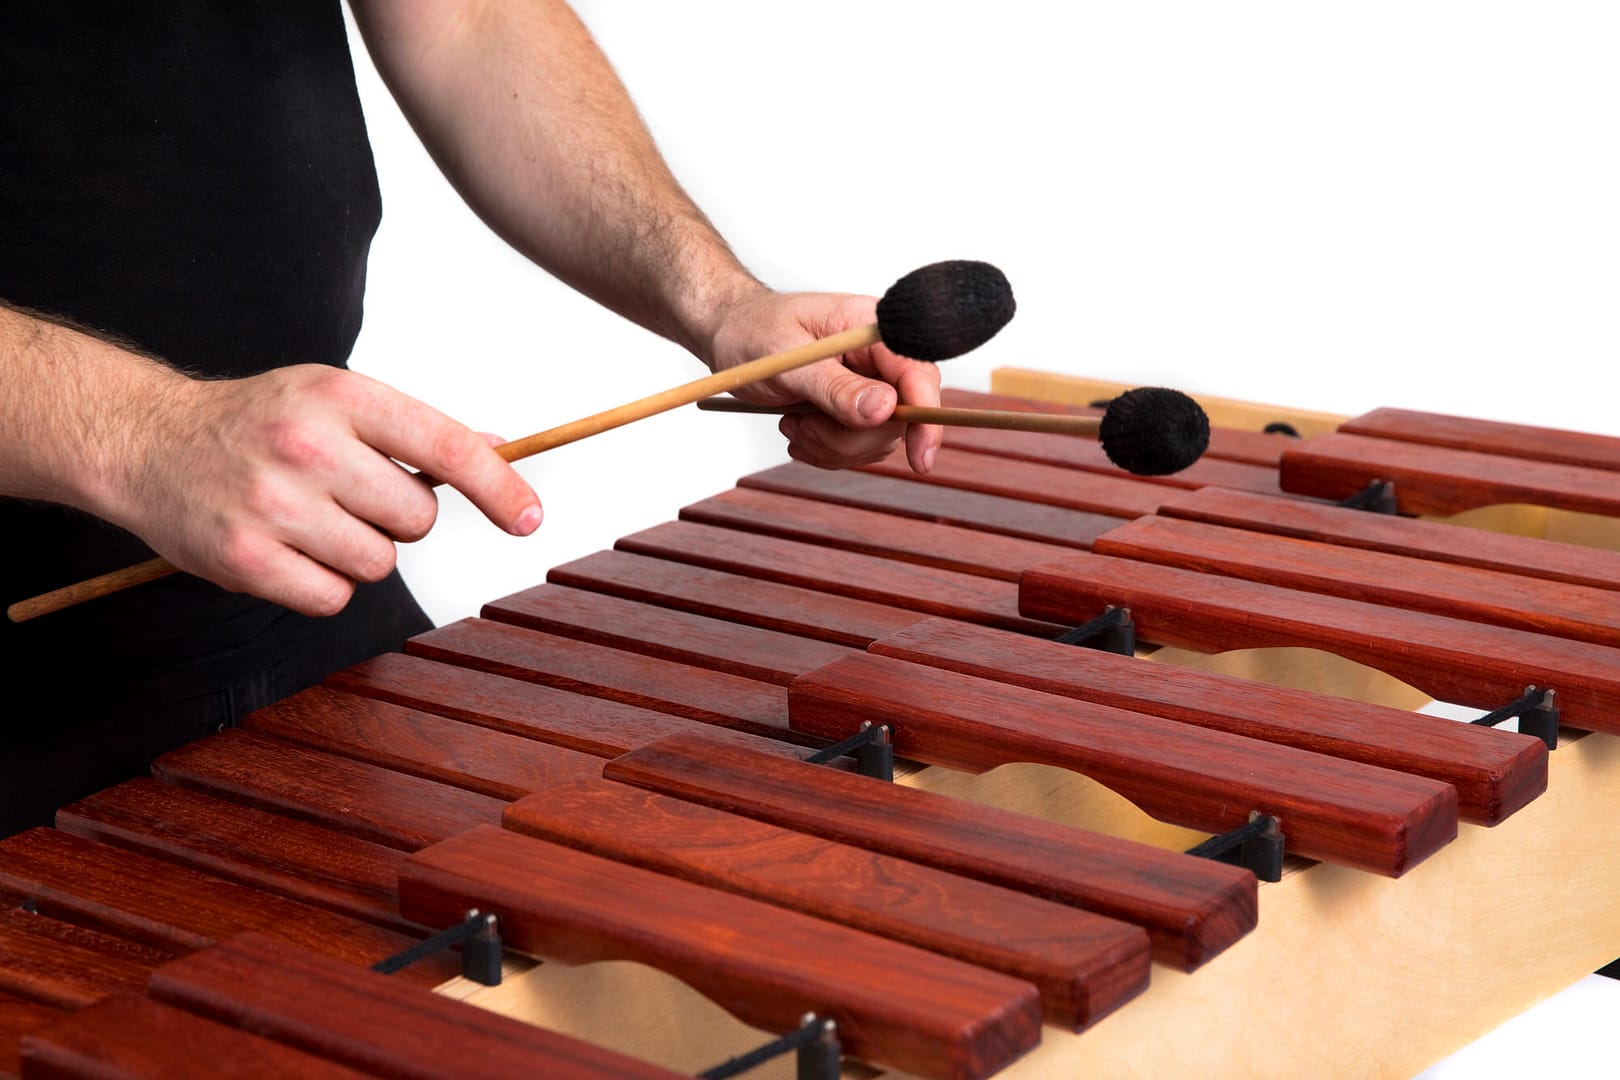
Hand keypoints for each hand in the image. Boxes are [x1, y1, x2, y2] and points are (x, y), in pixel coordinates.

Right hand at [98, 364, 540, 615]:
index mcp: (342, 394)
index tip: (531, 518)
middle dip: (399, 518)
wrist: (146, 442)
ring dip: (359, 553)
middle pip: (418, 518)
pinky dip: (321, 585)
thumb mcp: (334, 398)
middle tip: (350, 496)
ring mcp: (274, 504)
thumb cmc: (256, 422)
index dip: (499, 487)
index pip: (447, 445)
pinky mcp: (246, 560)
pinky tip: (287, 550)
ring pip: (380, 562)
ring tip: (311, 519)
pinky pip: (333, 598)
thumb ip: (415, 429)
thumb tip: (501, 447)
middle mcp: (309, 445)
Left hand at [705, 290, 943, 472]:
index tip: (920, 457)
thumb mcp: (788, 360)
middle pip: (899, 419)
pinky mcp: (855, 409)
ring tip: (792, 421)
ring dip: (830, 445)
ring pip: (876, 441)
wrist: (731, 333)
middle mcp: (880, 358)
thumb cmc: (755, 330)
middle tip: (801, 425)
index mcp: (875, 331)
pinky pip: (857, 448)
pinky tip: (797, 427)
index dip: (927, 418)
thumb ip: (835, 386)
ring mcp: (870, 386)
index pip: (919, 375)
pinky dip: (824, 450)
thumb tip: (885, 409)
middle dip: (849, 437)